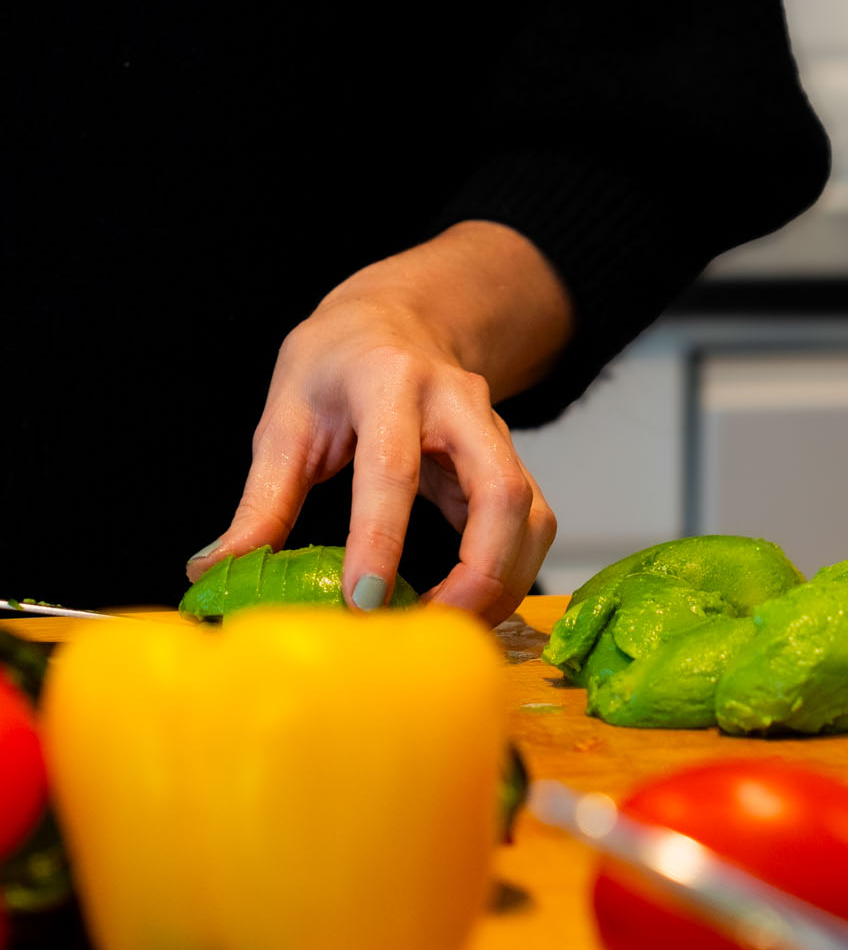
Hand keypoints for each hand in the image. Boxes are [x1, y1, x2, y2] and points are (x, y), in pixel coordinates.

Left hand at [188, 222, 572, 625]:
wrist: (399, 321)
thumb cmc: (335, 367)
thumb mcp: (286, 418)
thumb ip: (261, 500)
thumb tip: (211, 572)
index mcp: (388, 382)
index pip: (393, 467)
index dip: (381, 538)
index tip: (362, 601)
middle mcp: (460, 405)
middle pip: (502, 492)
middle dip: (479, 572)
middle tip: (433, 627)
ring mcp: (498, 434)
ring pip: (531, 514)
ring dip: (504, 582)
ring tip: (453, 628)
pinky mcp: (513, 466)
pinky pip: (533, 526)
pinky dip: (510, 575)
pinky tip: (470, 606)